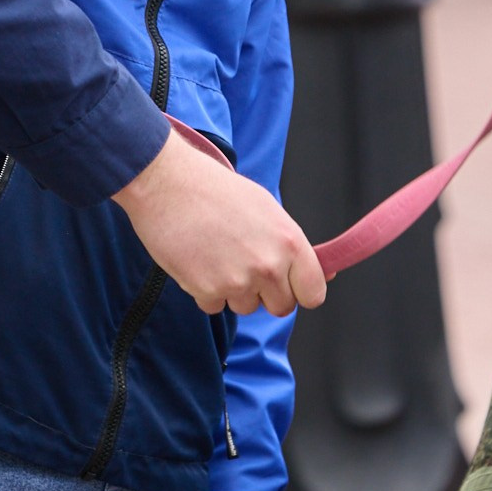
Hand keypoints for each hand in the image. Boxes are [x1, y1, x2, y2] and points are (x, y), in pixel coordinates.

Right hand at [114, 134, 326, 316]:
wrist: (167, 182)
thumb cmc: (216, 190)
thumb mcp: (267, 209)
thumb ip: (292, 246)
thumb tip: (325, 276)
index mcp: (290, 242)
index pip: (313, 294)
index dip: (300, 291)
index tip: (289, 285)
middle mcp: (268, 266)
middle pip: (281, 307)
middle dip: (265, 293)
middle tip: (244, 265)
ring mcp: (237, 281)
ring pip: (246, 307)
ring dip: (233, 291)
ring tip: (216, 255)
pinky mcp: (206, 290)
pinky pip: (214, 306)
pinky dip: (205, 290)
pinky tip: (198, 260)